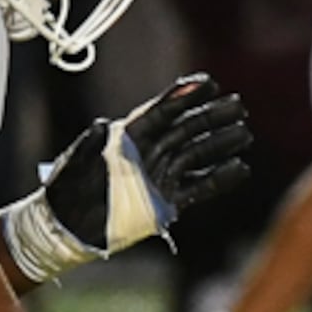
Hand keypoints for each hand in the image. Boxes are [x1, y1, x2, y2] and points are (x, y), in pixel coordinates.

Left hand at [45, 75, 255, 256]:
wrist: (67, 228)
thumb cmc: (67, 190)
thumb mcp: (74, 164)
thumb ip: (89, 145)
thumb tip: (100, 125)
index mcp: (129, 136)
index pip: (161, 112)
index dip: (184, 97)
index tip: (208, 82)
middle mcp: (149, 152)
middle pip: (186, 129)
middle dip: (212, 116)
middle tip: (238, 105)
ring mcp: (160, 176)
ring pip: (197, 154)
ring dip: (220, 144)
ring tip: (244, 134)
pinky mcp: (167, 201)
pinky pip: (199, 187)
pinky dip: (220, 179)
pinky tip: (240, 168)